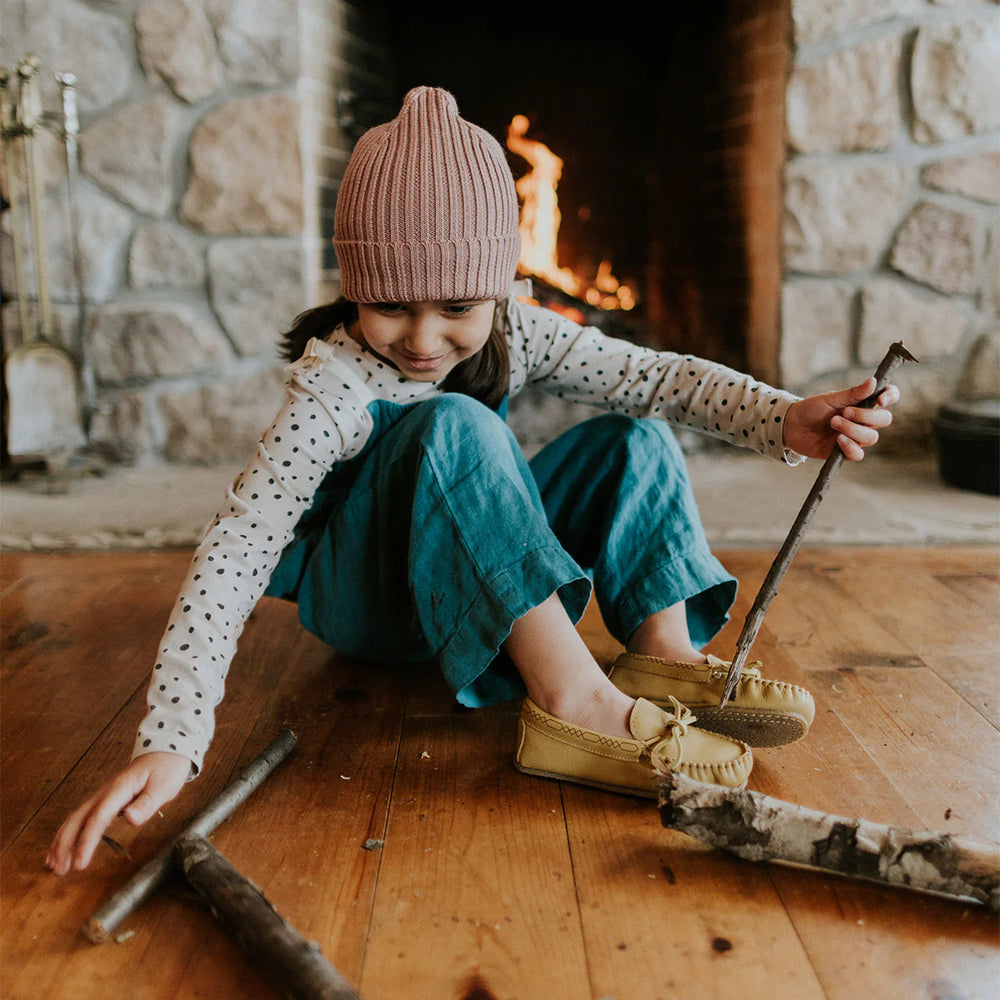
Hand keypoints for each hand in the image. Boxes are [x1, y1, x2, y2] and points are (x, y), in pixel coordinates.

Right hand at [46, 752, 191, 874]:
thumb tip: (130, 819)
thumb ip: (147, 804)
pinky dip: (69, 834)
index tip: (80, 864)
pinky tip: (63, 849)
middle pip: (78, 820)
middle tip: (60, 871)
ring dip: (62, 842)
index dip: (87, 842)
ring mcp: (103, 796)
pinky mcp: (105, 800)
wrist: (166, 750)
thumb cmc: (166, 768)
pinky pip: (82, 818)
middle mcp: (106, 793)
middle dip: (65, 845)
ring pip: (75, 819)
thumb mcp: (164, 786)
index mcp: (120, 789)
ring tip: (54, 866)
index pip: (98, 818)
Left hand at [783, 377, 898, 461]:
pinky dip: (850, 446)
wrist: (791, 426)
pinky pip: (858, 454)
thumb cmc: (811, 409)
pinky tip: (837, 440)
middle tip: (844, 412)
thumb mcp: (830, 399)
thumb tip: (873, 381)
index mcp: (863, 403)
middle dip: (866, 416)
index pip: (889, 397)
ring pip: (871, 437)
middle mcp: (864, 420)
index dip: (890, 397)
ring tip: (833, 423)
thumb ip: (853, 393)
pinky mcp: (846, 452)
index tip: (880, 399)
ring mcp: (857, 436)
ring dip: (852, 430)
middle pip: (884, 420)